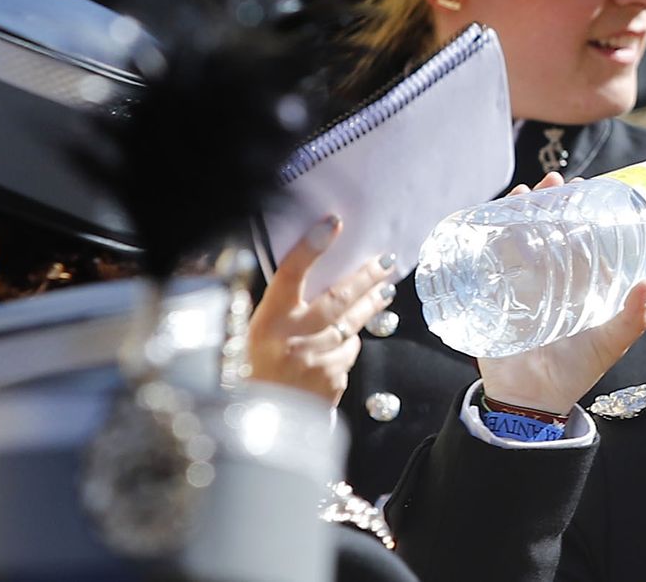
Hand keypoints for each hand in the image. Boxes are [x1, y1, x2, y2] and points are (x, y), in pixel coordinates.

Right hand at [247, 216, 397, 405]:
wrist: (258, 421)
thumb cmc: (257, 369)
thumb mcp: (261, 332)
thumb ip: (288, 309)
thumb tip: (329, 276)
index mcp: (268, 322)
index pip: (291, 275)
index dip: (311, 247)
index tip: (333, 223)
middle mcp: (291, 340)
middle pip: (339, 298)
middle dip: (368, 276)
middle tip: (387, 261)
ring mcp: (313, 362)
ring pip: (351, 328)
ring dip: (368, 310)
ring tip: (381, 294)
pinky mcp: (331, 381)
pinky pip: (349, 355)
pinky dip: (346, 349)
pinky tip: (336, 351)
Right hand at [478, 173, 645, 414]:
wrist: (531, 401)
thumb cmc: (576, 371)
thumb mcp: (610, 343)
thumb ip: (632, 319)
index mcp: (580, 283)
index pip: (582, 236)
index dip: (584, 210)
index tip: (588, 187)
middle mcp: (551, 278)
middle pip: (549, 229)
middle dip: (550, 202)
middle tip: (554, 183)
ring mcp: (521, 284)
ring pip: (519, 236)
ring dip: (520, 211)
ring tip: (525, 193)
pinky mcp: (495, 294)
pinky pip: (490, 259)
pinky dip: (490, 236)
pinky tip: (492, 219)